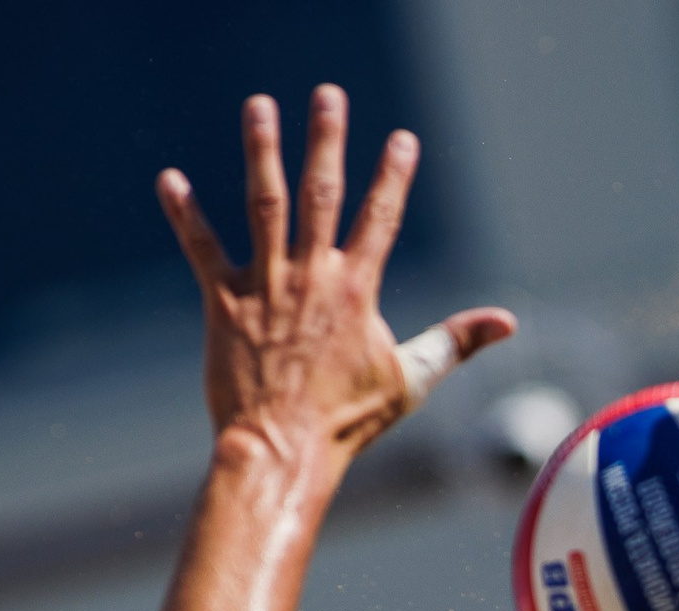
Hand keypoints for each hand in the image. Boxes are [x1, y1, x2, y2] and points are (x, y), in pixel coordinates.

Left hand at [157, 86, 514, 468]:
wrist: (283, 447)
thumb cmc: (349, 420)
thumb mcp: (411, 380)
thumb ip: (457, 341)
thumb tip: (508, 322)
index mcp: (358, 291)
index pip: (380, 218)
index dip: (393, 175)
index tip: (402, 139)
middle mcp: (312, 277)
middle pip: (322, 194)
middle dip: (328, 140)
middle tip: (329, 95)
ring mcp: (266, 286)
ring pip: (264, 204)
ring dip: (261, 151)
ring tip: (260, 106)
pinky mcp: (223, 303)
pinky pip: (201, 248)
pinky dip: (185, 213)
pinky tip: (170, 179)